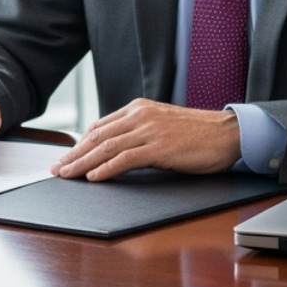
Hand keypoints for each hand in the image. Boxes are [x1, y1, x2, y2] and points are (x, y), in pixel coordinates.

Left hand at [49, 98, 239, 180]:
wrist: (229, 134)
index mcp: (138, 108)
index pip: (99, 126)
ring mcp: (149, 130)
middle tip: (57, 169)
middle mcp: (140, 116)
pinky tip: (94, 178)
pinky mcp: (160, 147)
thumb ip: (137, 131)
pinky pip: (125, 158)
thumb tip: (112, 145)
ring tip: (68, 175)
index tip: (66, 157)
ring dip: (83, 163)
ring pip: (106, 147)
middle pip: (97, 136)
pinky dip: (106, 169)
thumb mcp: (161, 125)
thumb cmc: (198, 134)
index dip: (80, 144)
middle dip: (74, 154)